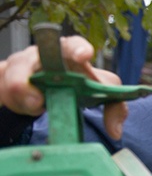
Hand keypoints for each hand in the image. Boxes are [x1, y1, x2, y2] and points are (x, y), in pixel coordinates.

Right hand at [0, 36, 125, 138]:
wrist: (48, 88)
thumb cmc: (77, 83)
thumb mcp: (101, 94)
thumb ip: (115, 108)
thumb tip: (116, 131)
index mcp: (70, 52)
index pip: (73, 44)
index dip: (78, 48)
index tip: (84, 57)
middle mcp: (43, 55)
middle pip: (29, 60)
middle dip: (29, 76)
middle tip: (38, 100)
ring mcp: (22, 66)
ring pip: (14, 79)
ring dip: (23, 97)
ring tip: (37, 107)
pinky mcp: (7, 80)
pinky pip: (6, 93)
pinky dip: (17, 105)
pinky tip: (30, 108)